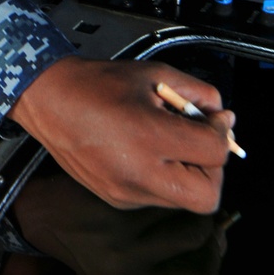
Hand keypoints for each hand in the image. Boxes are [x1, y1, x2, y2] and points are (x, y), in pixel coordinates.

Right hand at [8, 56, 236, 212]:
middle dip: (213, 170)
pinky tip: (148, 152)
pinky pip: (158, 196)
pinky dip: (165, 178)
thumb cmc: (101, 83)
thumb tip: (223, 116)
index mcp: (150, 137)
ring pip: (183, 200)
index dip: (222, 132)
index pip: (214, 153)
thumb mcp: (157, 74)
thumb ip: (198, 93)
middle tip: (201, 143)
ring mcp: (126, 192)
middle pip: (207, 197)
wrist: (50, 100)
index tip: (216, 119)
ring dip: (189, 174)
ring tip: (169, 143)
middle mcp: (139, 173)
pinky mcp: (117, 199)